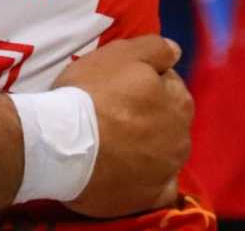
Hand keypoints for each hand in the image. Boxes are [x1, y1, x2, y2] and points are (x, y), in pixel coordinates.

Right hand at [59, 35, 191, 217]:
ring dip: (150, 145)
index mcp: (178, 101)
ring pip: (165, 153)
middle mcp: (181, 137)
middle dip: (152, 114)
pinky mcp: (150, 197)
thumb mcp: (119, 53)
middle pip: (170, 120)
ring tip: (117, 141)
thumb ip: (155, 48)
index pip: (170, 84)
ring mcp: (167, 170)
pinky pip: (159, 188)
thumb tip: (176, 50)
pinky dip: (150, 180)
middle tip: (116, 110)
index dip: (146, 80)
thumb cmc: (90, 93)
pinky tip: (131, 172)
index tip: (122, 83)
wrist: (63, 143)